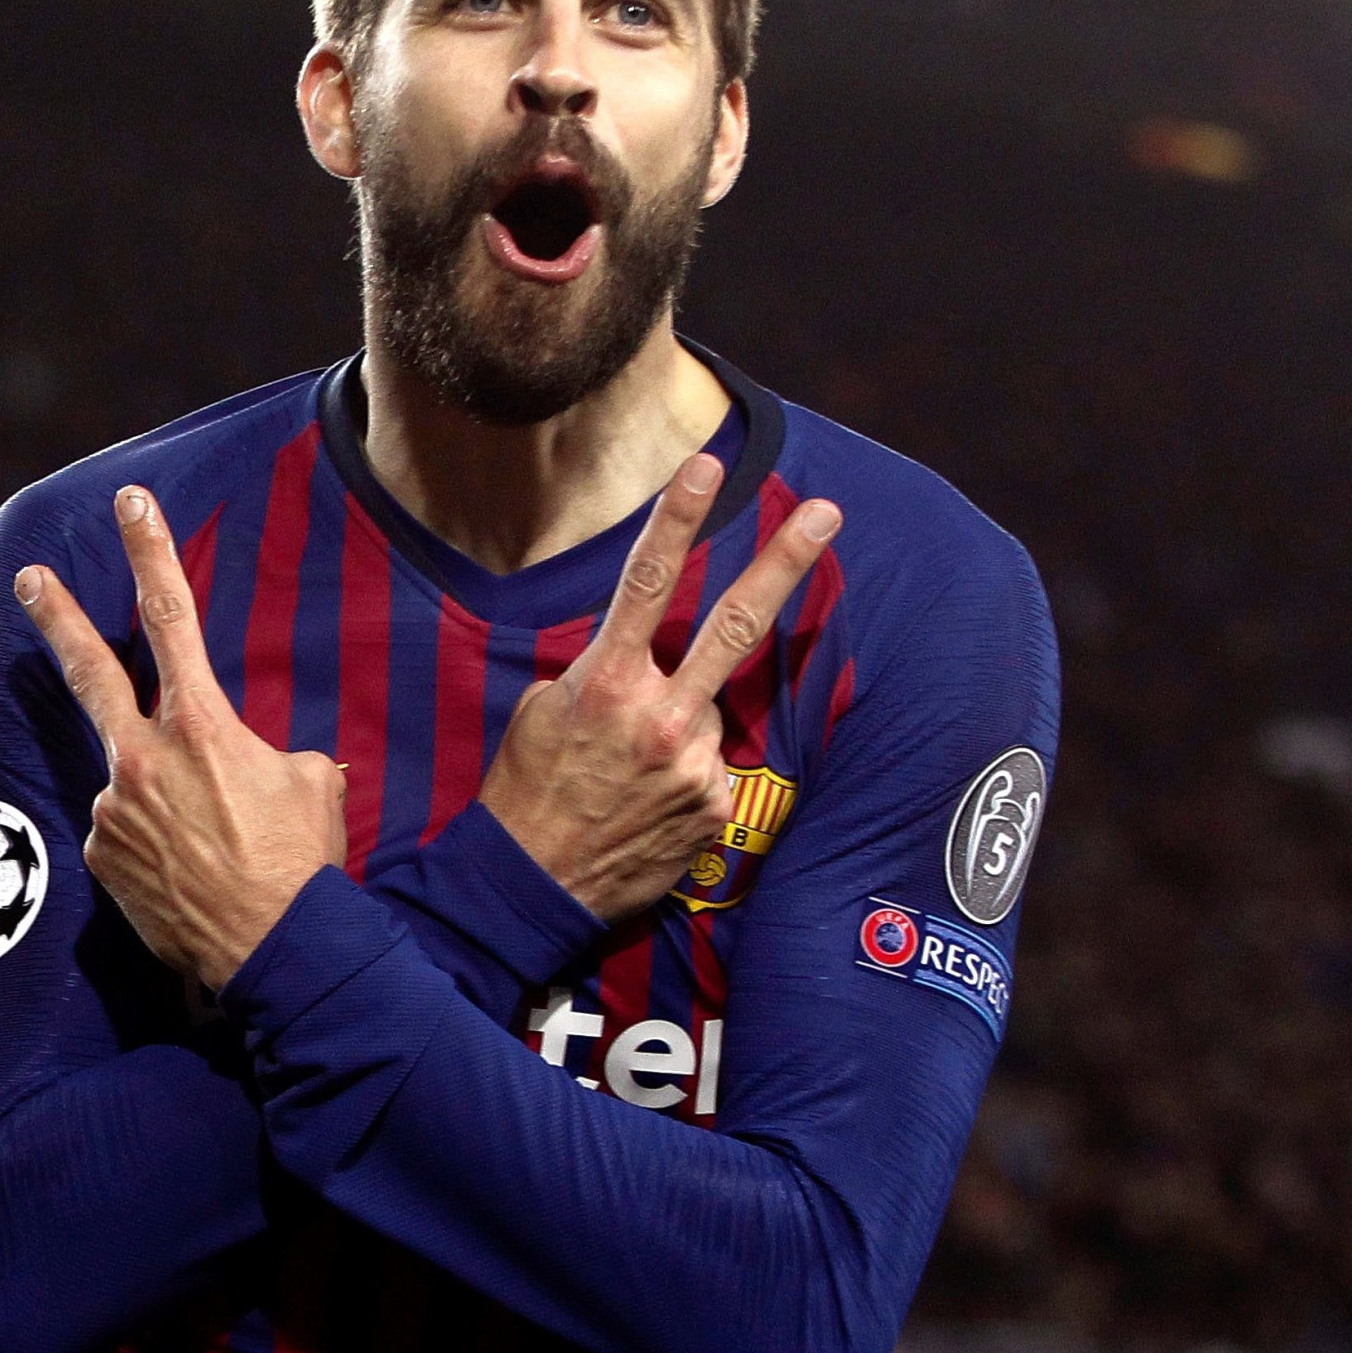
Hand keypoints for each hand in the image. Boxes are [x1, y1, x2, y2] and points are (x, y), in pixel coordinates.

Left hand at [16, 486, 347, 992]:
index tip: (129, 503)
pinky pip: (124, 834)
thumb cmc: (303, 865)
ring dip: (164, 801)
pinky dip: (154, 844)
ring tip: (213, 850)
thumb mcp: (313, 786)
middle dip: (55, 616)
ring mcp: (112, 810)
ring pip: (131, 781)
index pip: (171, 616)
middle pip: (88, 669)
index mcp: (199, 724)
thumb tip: (275, 766)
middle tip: (26, 577)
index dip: (150, 552)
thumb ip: (280, 757)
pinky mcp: (100, 858)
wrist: (274, 952)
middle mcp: (141, 758)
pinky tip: (189, 874)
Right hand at [480, 455, 842, 923]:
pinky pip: (710, 769)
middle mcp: (660, 714)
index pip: (648, 582)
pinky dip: (683, 777)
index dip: (678, 518)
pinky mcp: (714, 807)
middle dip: (784, 562)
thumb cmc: (524, 793)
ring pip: (707, 713)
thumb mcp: (539, 713)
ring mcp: (695, 762)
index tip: (707, 465)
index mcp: (607, 681)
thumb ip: (596, 674)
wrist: (528, 887)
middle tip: (827, 514)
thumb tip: (633, 661)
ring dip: (679, 727)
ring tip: (629, 776)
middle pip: (735, 624)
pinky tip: (644, 806)